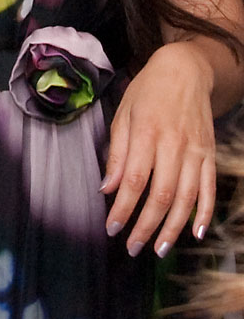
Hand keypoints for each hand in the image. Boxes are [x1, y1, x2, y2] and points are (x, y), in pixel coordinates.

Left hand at [100, 40, 216, 257]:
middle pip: (161, 195)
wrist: (185, 70)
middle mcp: (173, 144)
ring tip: (159, 248)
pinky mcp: (210, 154)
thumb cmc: (147, 91)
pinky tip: (196, 233)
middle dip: (145, 226)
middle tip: (132, 247)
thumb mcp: (123, 114)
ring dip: (172, 228)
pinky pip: (209, 188)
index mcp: (146, 133)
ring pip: (186, 198)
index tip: (111, 228)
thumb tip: (107, 188)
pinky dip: (205, 213)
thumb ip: (117, 153)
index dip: (123, 209)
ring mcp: (196, 151)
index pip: (134, 181)